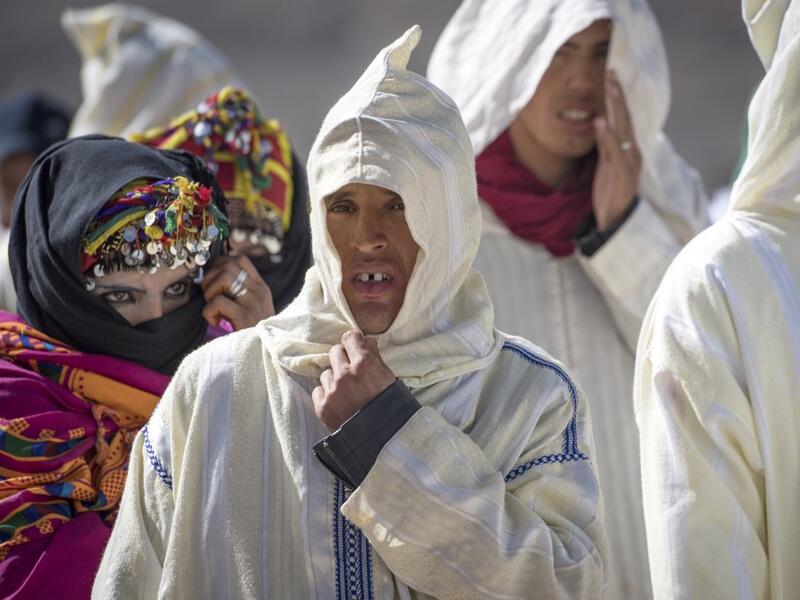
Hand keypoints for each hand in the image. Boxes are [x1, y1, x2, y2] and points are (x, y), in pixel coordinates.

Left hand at [200, 254, 273, 329]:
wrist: (265, 353)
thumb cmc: (254, 331)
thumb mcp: (254, 306)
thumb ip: (242, 291)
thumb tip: (216, 275)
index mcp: (260, 286)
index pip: (240, 260)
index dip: (220, 264)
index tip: (212, 278)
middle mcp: (259, 291)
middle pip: (229, 265)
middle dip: (210, 277)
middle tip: (208, 294)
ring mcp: (253, 302)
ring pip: (224, 278)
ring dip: (209, 291)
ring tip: (212, 306)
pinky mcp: (244, 316)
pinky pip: (218, 301)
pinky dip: (209, 311)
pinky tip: (215, 322)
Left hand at [312, 329, 395, 430]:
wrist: (385, 441)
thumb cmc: (393, 409)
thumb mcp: (391, 380)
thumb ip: (376, 360)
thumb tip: (367, 343)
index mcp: (364, 364)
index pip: (350, 338)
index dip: (352, 341)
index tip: (354, 344)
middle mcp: (344, 374)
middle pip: (335, 352)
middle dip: (343, 358)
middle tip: (350, 369)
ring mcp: (332, 391)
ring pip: (326, 373)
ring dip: (334, 378)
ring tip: (346, 392)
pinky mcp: (322, 407)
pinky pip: (318, 391)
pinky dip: (326, 394)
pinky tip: (337, 402)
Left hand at [591, 70, 641, 230]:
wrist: (616, 219)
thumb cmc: (612, 191)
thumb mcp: (605, 165)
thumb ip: (604, 144)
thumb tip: (599, 122)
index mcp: (629, 148)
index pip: (624, 118)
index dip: (618, 98)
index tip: (611, 76)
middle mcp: (632, 151)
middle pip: (625, 118)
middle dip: (618, 95)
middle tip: (612, 72)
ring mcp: (629, 161)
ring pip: (622, 128)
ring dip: (615, 107)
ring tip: (609, 86)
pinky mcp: (622, 173)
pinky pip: (614, 151)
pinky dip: (607, 136)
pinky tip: (600, 122)